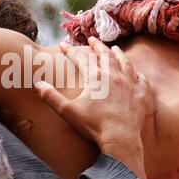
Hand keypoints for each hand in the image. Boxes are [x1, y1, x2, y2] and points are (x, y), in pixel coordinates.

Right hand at [35, 38, 152, 178]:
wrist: (120, 139)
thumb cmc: (93, 126)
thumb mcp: (67, 111)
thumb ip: (51, 97)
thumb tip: (37, 84)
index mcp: (95, 78)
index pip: (81, 59)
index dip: (71, 51)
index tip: (63, 45)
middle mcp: (113, 76)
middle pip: (104, 55)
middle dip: (97, 46)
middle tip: (92, 40)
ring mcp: (130, 84)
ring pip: (124, 63)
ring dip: (118, 54)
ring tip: (115, 49)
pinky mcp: (141, 94)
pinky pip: (141, 79)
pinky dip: (137, 74)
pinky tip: (136, 73)